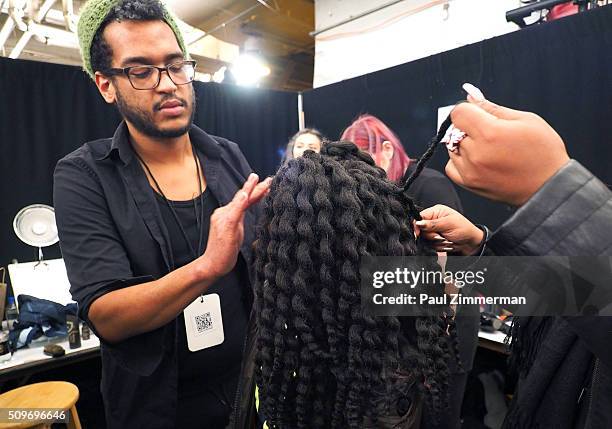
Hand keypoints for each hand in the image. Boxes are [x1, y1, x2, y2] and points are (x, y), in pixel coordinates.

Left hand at [198, 173, 270, 278]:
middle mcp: (225, 213)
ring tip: (264, 187)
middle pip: (244, 198)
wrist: (213, 265)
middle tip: (268, 181)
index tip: (261, 178)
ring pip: (243, 203)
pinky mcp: (229, 223)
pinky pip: (240, 209)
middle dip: (256, 189)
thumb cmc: (222, 254)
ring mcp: (226, 218)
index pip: (242, 197)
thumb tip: (244, 195)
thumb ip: (237, 212)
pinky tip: (253, 201)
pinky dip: (249, 203)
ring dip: (254, 194)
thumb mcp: (231, 233)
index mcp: (226, 214)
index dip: (253, 188)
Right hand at [415, 205, 483, 254]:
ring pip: (426, 239)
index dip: (417, 225)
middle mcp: (433, 220)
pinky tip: (447, 244)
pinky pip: (430, 246)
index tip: (418, 234)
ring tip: (447, 240)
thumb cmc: (464, 229)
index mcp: (436, 211)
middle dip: (432, 236)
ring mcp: (434, 231)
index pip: (420, 216)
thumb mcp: (448, 224)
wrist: (471, 243)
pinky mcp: (435, 240)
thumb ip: (432, 224)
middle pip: (421, 230)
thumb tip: (418, 223)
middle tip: (441, 237)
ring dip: (437, 242)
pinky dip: (438, 247)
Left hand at [445, 89, 569, 205]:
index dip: (469, 109)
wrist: (548, 186)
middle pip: (455, 129)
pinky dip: (459, 160)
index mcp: (490, 133)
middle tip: (490, 133)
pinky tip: (477, 159)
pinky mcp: (469, 183)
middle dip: (470, 126)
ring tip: (488, 148)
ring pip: (452, 147)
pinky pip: (451, 166)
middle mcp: (476, 153)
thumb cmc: (543, 153)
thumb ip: (494, 108)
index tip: (478, 113)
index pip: (458, 113)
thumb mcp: (526, 120)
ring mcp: (470, 170)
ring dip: (464, 143)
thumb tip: (472, 98)